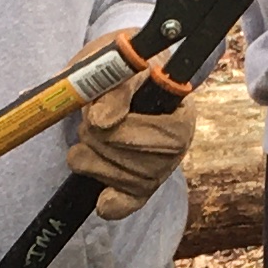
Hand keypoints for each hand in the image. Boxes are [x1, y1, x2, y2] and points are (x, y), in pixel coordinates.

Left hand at [64, 59, 192, 218]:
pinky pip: (129, 204)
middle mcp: (179, 144)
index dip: (125, 130)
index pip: (165, 134)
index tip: (95, 117)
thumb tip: (102, 121)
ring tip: (86, 137)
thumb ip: (113, 87)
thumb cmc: (120, 66)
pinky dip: (113, 204)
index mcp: (181, 110)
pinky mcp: (141, 188)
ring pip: (123, 179)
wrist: (116, 74)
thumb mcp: (117, 63)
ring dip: (90, 159)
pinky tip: (102, 201)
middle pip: (138, 159)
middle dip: (99, 140)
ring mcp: (160, 169)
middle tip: (87, 119)